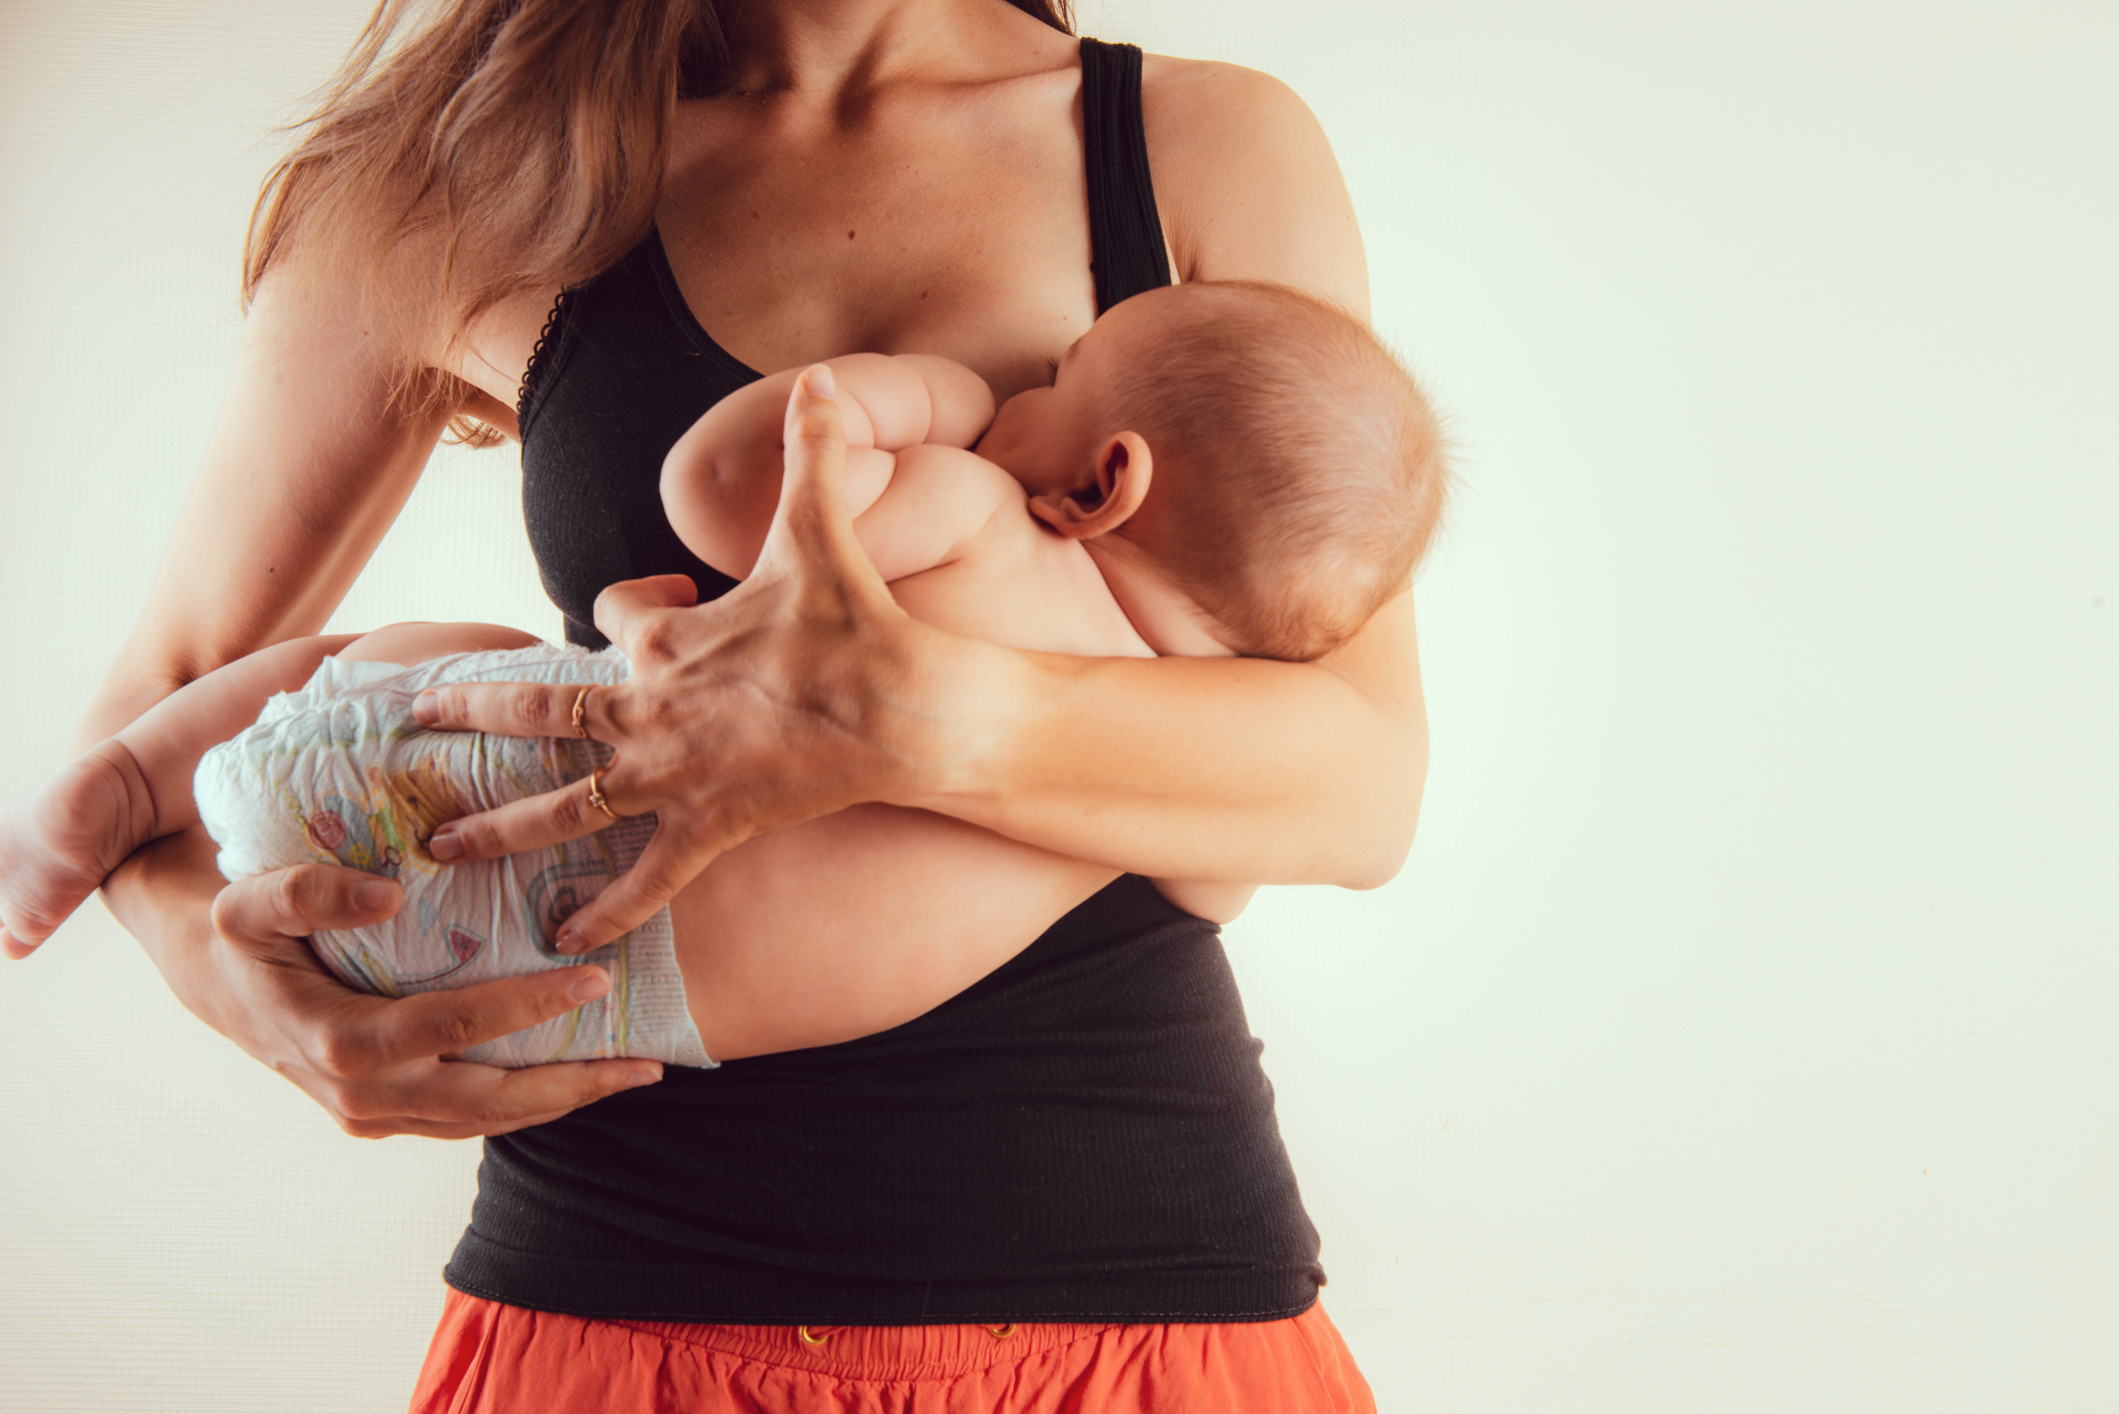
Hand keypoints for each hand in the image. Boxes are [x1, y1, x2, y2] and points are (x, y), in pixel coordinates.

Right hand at [207, 859, 660, 1136]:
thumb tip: (387, 896)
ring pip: (485, 1122)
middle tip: (646, 1065)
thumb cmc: (233, 931)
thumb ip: (309, 893)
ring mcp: (373, 1115)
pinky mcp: (385, 1116)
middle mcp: (361, 1096)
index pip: (454, 1028)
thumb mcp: (248, 900)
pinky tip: (578, 1078)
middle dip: (572, 1086)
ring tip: (634, 1074)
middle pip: (487, 1101)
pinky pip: (469, 1119)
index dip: (527, 1006)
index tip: (594, 978)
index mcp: (338, 1042)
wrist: (205, 978)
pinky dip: (527, 1104)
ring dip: (562, 1102)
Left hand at [415, 366, 942, 952]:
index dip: (624, 609)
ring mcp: (673, 774)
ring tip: (439, 851)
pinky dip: (609, 909)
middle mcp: (650, 708)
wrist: (906, 709)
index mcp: (668, 638)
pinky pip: (648, 876)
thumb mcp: (825, 530)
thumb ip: (815, 454)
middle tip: (408, 723)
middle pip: (540, 710)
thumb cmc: (858, 621)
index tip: (652, 605)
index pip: (610, 618)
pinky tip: (564, 936)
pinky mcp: (710, 826)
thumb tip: (824, 379)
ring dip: (499, 828)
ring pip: (564, 803)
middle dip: (469, 713)